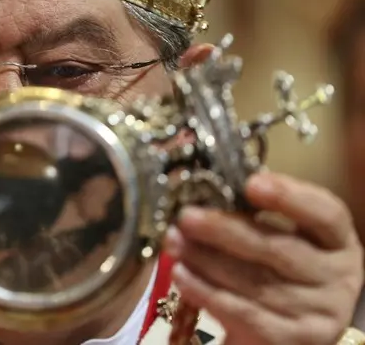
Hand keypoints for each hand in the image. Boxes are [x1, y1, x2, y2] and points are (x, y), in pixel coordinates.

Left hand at [164, 172, 363, 344]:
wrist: (285, 326)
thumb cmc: (279, 270)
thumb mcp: (281, 239)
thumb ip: (253, 216)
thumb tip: (205, 193)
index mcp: (337, 241)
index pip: (326, 214)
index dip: (290, 197)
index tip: (251, 183)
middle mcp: (337, 277)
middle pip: (279, 249)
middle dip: (225, 230)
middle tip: (187, 216)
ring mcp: (316, 312)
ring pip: (254, 281)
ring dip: (206, 259)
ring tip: (173, 242)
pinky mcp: (289, 340)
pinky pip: (241, 312)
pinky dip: (206, 291)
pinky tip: (181, 274)